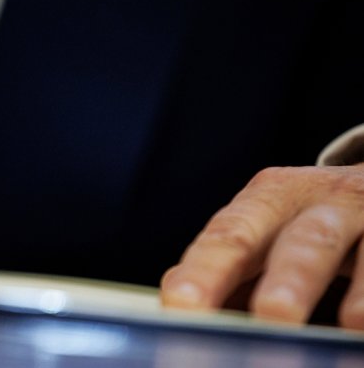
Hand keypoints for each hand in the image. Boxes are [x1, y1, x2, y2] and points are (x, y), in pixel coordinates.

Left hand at [160, 164, 363, 328]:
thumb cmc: (304, 223)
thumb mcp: (265, 231)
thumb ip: (224, 268)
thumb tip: (176, 307)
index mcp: (266, 198)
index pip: (229, 236)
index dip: (205, 272)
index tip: (180, 305)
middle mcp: (318, 200)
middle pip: (301, 239)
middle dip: (288, 279)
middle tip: (272, 316)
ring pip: (355, 249)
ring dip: (353, 290)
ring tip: (350, 323)